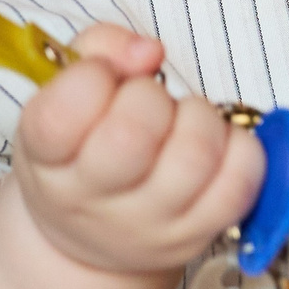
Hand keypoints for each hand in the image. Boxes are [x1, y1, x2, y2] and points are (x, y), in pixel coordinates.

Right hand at [9, 24, 264, 276]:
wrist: (94, 239)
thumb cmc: (82, 147)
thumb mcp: (66, 94)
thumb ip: (100, 48)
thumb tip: (149, 52)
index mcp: (48, 160)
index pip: (59, 117)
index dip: (90, 77)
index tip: (101, 76)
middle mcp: (92, 202)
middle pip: (132, 136)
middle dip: (149, 96)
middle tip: (147, 98)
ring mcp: (149, 226)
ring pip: (194, 156)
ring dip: (199, 117)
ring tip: (183, 120)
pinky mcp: (199, 235)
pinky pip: (240, 180)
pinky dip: (239, 146)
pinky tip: (216, 144)